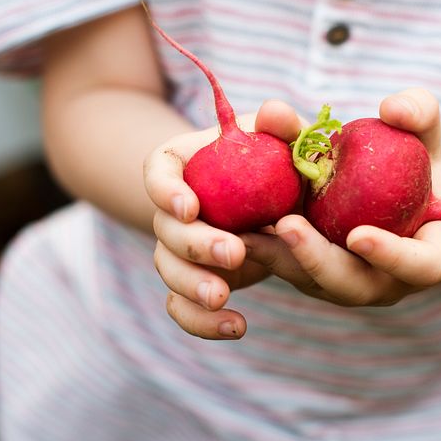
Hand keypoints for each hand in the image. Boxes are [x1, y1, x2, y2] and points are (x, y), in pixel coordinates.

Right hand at [143, 99, 302, 338]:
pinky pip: (184, 309)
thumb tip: (275, 113)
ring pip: (169, 271)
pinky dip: (202, 323)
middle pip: (165, 229)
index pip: (158, 172)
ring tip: (223, 297)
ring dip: (193, 286)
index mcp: (183, 166)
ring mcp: (181, 250)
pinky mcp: (196, 283)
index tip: (190, 206)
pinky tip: (236, 327)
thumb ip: (282, 126)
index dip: (166, 191)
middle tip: (233, 252)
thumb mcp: (282, 139)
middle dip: (195, 244)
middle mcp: (173, 210)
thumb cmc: (276, 160)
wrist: (277, 201)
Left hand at [243, 88, 440, 306]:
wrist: (383, 175)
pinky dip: (263, 250)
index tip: (358, 235)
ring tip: (245, 231)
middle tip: (287, 225)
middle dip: (318, 260)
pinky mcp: (314, 276)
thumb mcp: (421, 126)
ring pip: (313, 282)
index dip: (392, 257)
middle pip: (355, 285)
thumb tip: (393, 108)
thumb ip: (418, 111)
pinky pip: (288, 269)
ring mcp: (349, 283)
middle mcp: (390, 279)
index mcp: (430, 252)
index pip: (419, 267)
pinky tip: (232, 228)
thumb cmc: (412, 149)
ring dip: (279, 258)